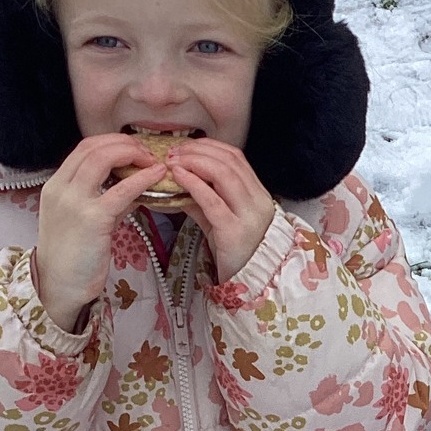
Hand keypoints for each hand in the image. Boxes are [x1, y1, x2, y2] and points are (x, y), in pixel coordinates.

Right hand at [36, 135, 163, 332]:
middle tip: (147, 152)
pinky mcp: (92, 218)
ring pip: (103, 158)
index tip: (133, 148)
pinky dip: (142, 178)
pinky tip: (157, 176)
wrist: (59, 286)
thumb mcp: (85, 220)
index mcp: (56, 185)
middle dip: (124, 143)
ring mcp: (74, 201)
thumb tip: (133, 186)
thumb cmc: (73, 257)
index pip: (84, 148)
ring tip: (152, 160)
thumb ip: (106, 200)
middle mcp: (61, 188)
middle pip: (93, 147)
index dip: (111, 141)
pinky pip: (121, 190)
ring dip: (132, 153)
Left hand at [160, 138, 276, 282]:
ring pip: (224, 175)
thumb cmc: (234, 253)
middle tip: (173, 152)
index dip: (209, 147)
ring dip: (194, 162)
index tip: (186, 146)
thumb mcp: (219, 221)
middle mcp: (257, 201)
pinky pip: (213, 200)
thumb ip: (203, 200)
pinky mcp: (235, 232)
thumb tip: (178, 181)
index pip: (236, 158)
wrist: (251, 284)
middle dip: (198, 151)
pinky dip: (194, 184)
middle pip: (229, 161)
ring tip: (172, 161)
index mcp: (258, 195)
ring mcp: (248, 216)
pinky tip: (178, 177)